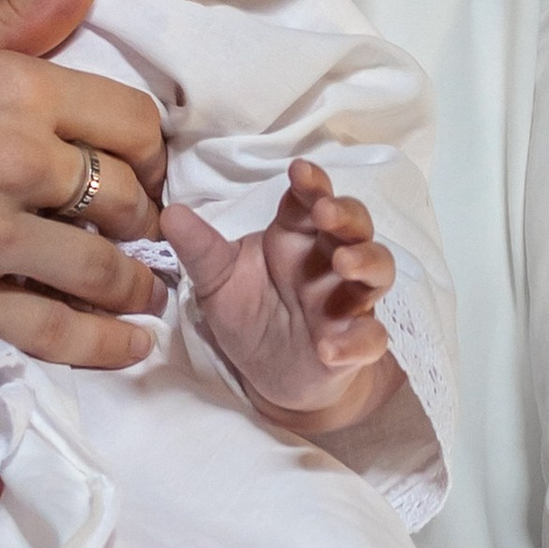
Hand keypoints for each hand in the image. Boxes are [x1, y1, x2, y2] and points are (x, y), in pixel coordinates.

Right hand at [0, 0, 168, 370]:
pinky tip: (129, 343)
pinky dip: (103, 342)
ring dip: (133, 282)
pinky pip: (52, 329)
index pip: (130, 119)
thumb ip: (11, 26)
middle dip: (143, 213)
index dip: (150, 146)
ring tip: (144, 289)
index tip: (144, 162)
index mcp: (6, 86)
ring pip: (101, 267)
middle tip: (142, 224)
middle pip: (126, 195)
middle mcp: (7, 159)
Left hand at [163, 159, 398, 430]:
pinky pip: (371, 339)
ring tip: (344, 262)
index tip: (300, 172)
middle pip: (355, 227)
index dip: (312, 184)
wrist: (268, 375)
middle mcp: (329, 262)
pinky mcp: (354, 346)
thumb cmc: (250, 313)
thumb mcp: (217, 280)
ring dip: (366, 262)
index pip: (312, 200)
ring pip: (378, 271)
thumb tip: (170, 213)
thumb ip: (200, 249)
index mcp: (296, 237)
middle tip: (325, 212)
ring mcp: (348, 302)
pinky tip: (329, 347)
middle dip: (346, 215)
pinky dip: (356, 342)